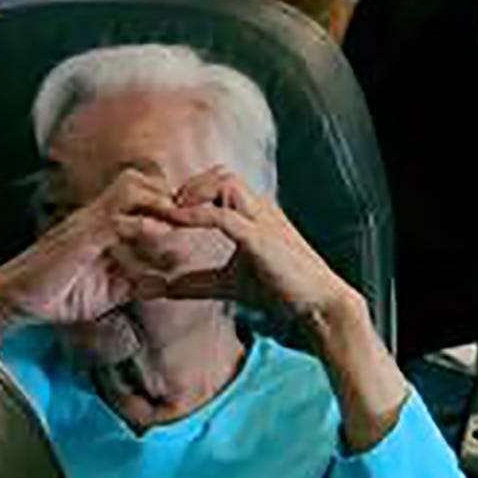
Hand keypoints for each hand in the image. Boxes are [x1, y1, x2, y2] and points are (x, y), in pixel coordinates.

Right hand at [0, 169, 194, 327]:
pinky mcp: (81, 236)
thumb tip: (165, 286)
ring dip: (159, 202)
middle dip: (171, 194)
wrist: (15, 300)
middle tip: (193, 214)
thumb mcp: (110, 289)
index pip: (143, 195)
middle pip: (141, 180)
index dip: (171, 201)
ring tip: (180, 222)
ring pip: (131, 189)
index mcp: (106, 223)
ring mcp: (88, 221)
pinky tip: (160, 235)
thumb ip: (137, 282)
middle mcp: (98, 214)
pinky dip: (141, 224)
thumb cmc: (60, 292)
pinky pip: (116, 219)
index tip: (198, 214)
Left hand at [150, 167, 358, 323]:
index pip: (220, 183)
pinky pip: (224, 215)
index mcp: (254, 214)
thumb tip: (158, 288)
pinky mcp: (261, 238)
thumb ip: (195, 282)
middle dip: (189, 186)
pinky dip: (197, 215)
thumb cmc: (282, 289)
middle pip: (220, 173)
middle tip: (165, 211)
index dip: (190, 192)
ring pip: (225, 181)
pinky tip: (177, 222)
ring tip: (170, 214)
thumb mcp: (228, 283)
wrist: (319, 303)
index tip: (163, 213)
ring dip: (193, 193)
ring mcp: (262, 220)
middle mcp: (260, 209)